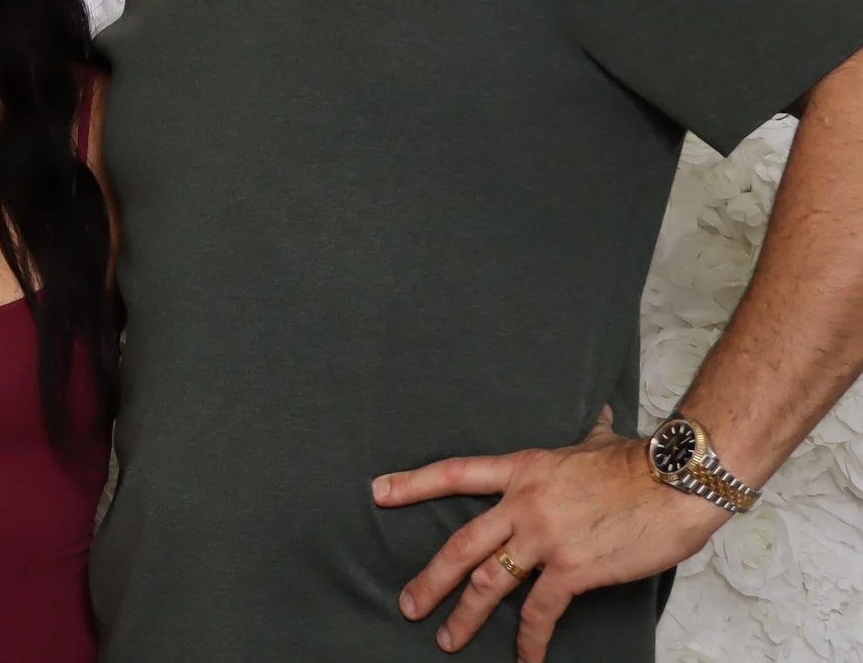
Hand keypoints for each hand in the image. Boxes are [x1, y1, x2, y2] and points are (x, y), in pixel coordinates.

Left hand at [374, 409, 730, 660]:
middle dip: (431, 579)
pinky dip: (530, 639)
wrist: (676, 479)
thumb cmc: (641, 461)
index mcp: (522, 469)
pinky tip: (524, 658)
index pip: (455, 474)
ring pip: (490, 582)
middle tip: (408, 604)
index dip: (413, 484)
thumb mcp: (596, 440)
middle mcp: (523, 504)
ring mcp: (544, 537)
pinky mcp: (572, 568)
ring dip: (465, 615)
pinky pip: (541, 611)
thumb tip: (594, 415)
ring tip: (447, 638)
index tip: (378, 493)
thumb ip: (584, 437)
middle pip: (461, 543)